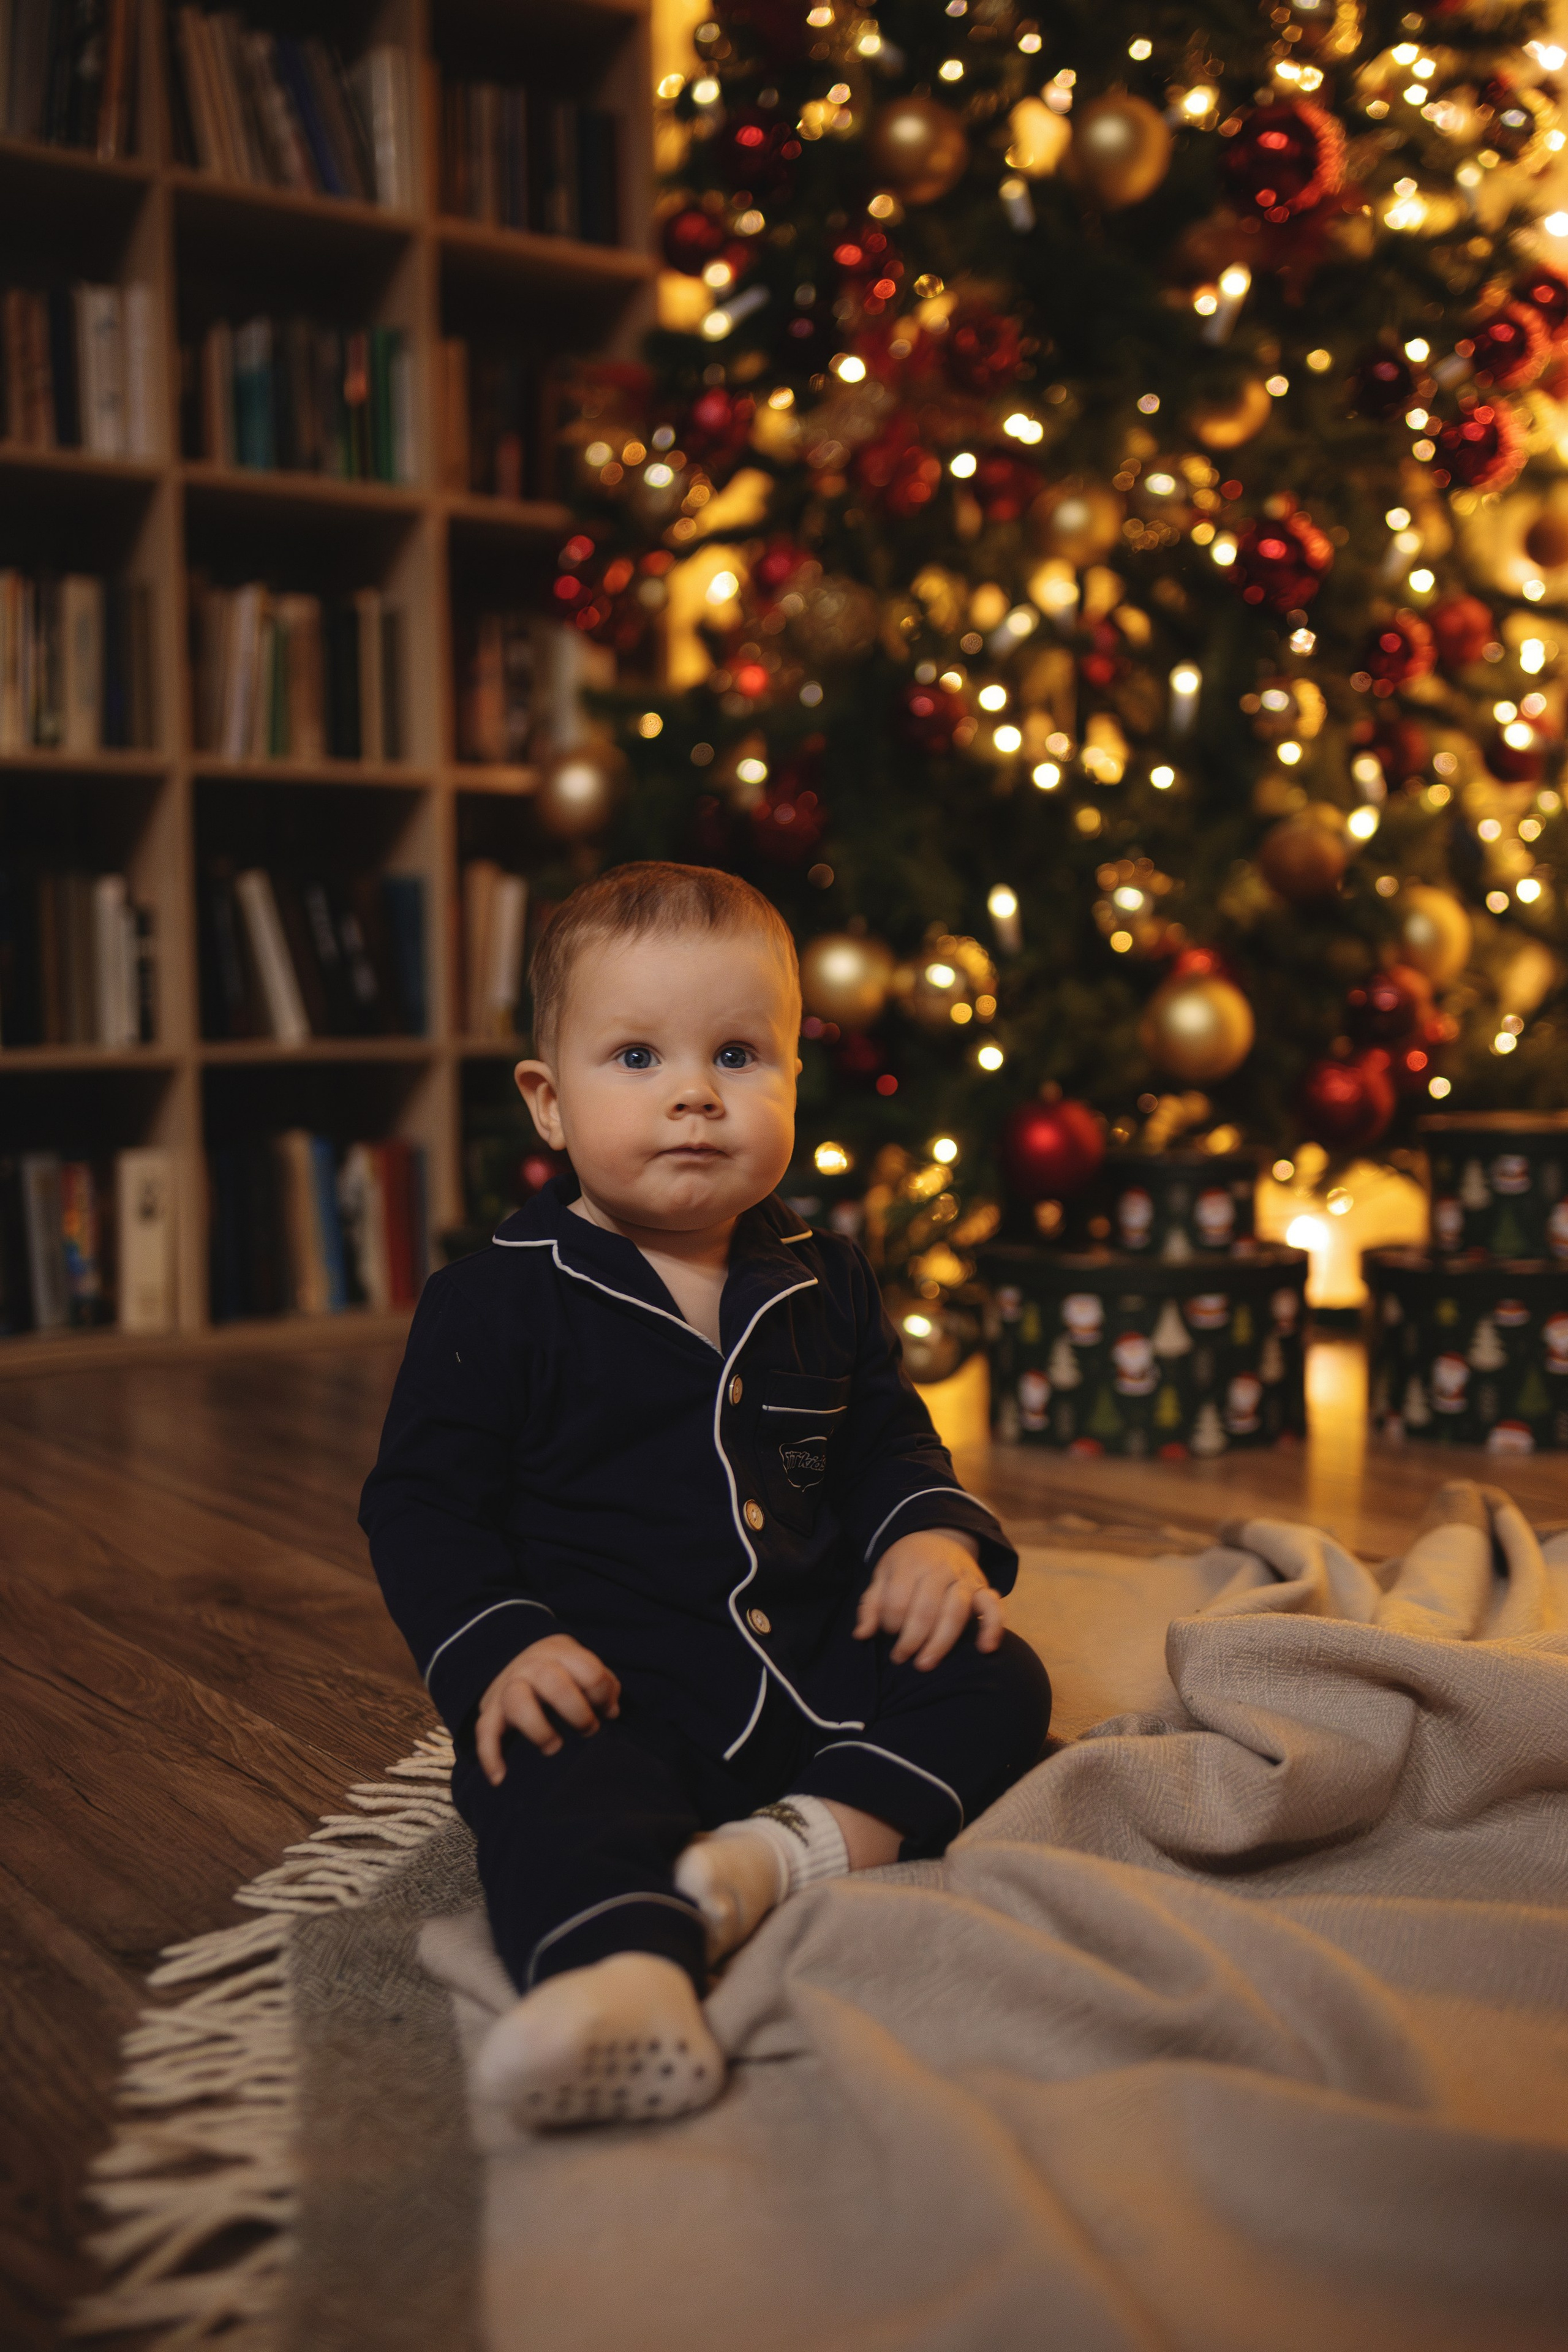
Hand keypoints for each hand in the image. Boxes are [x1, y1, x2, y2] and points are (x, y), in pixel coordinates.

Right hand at [475, 1635, 620, 1781]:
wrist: (518, 1658)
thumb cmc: (563, 1672)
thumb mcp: (583, 1667)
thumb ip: (603, 1685)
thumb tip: (611, 1712)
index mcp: (561, 1654)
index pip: (588, 1671)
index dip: (602, 1695)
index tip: (604, 1710)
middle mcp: (533, 1667)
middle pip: (553, 1682)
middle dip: (577, 1712)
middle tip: (587, 1729)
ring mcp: (509, 1687)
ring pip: (517, 1702)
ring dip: (539, 1729)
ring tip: (555, 1746)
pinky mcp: (491, 1710)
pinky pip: (485, 1731)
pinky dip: (490, 1755)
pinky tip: (500, 1777)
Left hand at [853, 1528, 1003, 1670]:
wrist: (938, 1536)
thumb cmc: (906, 1562)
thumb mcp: (883, 1574)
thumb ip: (871, 1604)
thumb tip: (861, 1634)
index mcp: (910, 1564)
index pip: (898, 1600)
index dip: (889, 1622)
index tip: (887, 1633)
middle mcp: (939, 1569)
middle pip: (926, 1609)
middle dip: (911, 1639)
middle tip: (901, 1659)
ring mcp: (964, 1578)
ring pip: (956, 1611)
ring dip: (941, 1642)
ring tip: (926, 1663)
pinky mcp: (984, 1587)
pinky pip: (994, 1605)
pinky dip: (993, 1626)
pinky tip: (985, 1648)